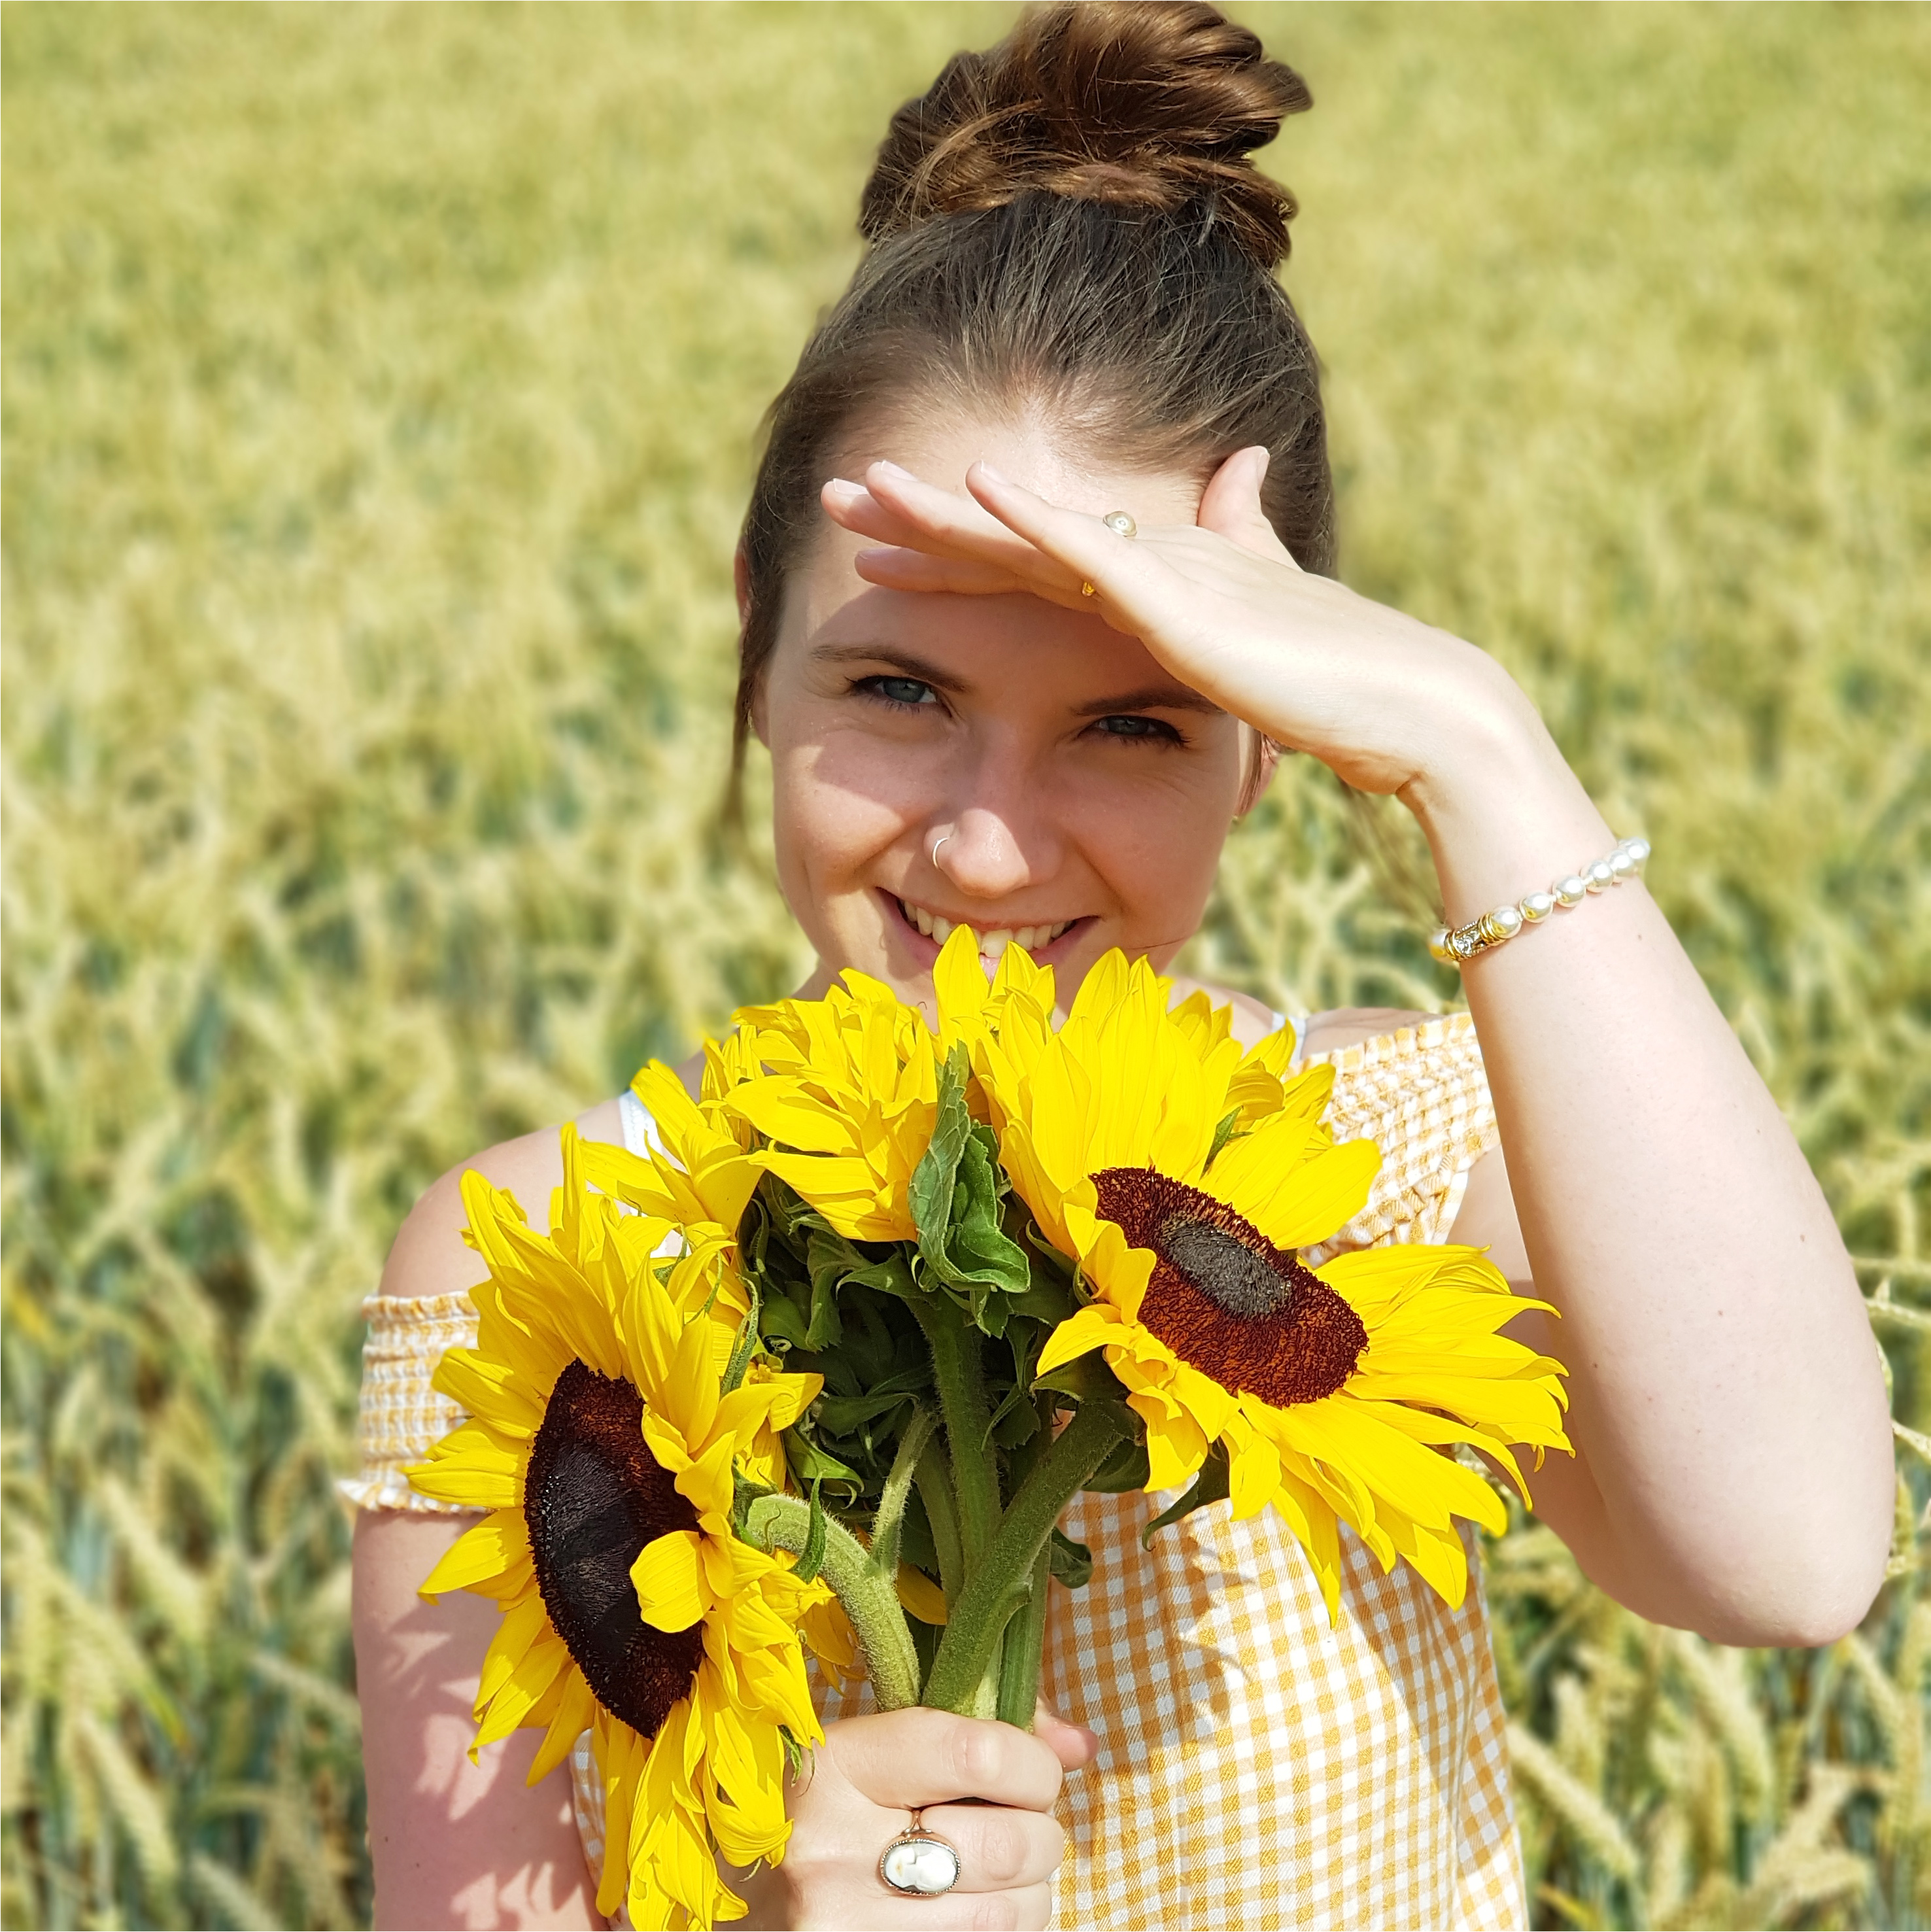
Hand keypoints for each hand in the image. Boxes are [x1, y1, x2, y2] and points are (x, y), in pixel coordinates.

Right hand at [733, 1704, 1097, 1929]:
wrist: (736, 1901)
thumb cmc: (816, 1814)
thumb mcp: (871, 1753)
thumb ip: (977, 1732)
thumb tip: (1082, 1745)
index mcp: (832, 1768)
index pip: (975, 1753)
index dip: (1032, 1764)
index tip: (1035, 1772)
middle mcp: (831, 1854)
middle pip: (1003, 1845)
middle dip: (1041, 1836)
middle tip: (1028, 1830)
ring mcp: (844, 1929)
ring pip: (1005, 1917)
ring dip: (1032, 1894)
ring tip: (1008, 1876)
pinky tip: (977, 1913)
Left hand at [823, 450, 1554, 807]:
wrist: (1412, 715)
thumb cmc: (1340, 690)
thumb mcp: (1261, 632)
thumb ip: (1239, 559)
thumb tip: (1239, 480)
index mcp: (1153, 583)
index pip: (1027, 563)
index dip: (949, 547)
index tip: (879, 546)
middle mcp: (1148, 565)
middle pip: (1005, 538)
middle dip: (916, 519)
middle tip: (835, 499)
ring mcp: (1164, 578)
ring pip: (1029, 535)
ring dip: (942, 512)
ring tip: (865, 488)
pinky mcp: (1187, 603)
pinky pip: (1094, 555)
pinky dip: (1033, 522)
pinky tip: (974, 494)